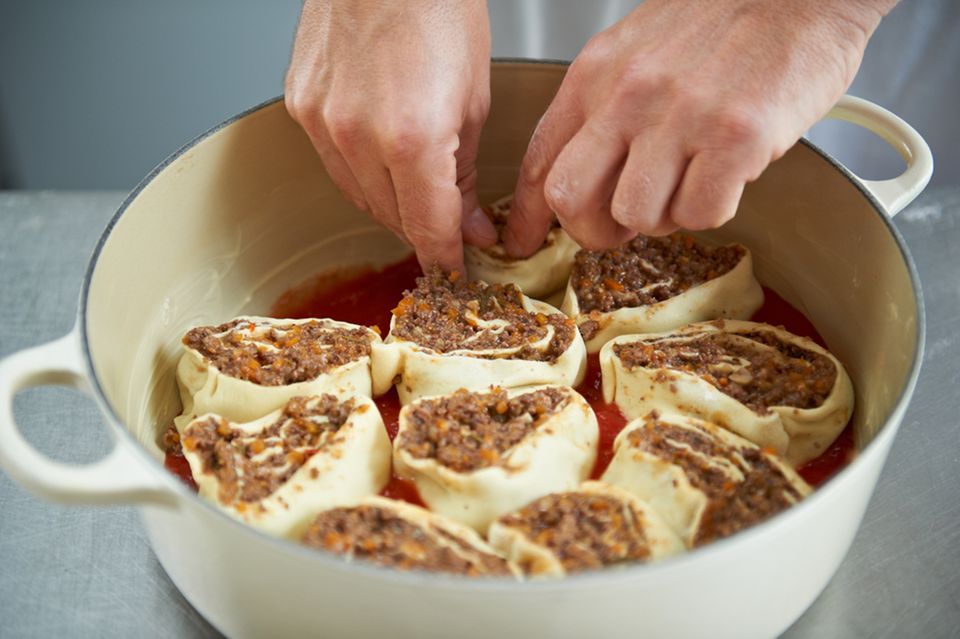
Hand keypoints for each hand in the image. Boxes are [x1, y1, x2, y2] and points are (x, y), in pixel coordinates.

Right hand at [285, 0, 494, 271]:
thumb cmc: (438, 9)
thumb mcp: (474, 100)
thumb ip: (464, 175)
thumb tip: (466, 222)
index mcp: (412, 138)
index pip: (427, 229)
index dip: (444, 258)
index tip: (455, 270)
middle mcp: (358, 137)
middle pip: (391, 218)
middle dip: (422, 229)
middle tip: (447, 227)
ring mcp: (322, 121)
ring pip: (357, 195)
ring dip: (390, 204)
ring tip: (417, 191)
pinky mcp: (302, 104)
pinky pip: (333, 161)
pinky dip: (360, 170)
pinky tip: (382, 157)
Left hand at [504, 0, 893, 256]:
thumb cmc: (723, 21)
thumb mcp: (637, 50)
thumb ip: (602, 107)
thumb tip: (580, 170)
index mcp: (597, 74)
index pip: (540, 159)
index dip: (526, 214)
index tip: (524, 241)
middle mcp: (629, 94)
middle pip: (570, 199)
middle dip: (593, 229)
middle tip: (623, 225)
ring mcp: (681, 115)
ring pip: (636, 216)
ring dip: (663, 218)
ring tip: (690, 183)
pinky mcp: (736, 136)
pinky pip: (700, 215)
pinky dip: (713, 209)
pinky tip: (727, 175)